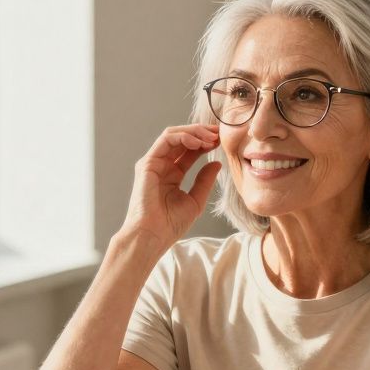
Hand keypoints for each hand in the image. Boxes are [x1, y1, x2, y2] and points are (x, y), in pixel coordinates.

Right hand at [121, 124, 222, 250]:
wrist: (152, 236)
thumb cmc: (170, 224)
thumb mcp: (195, 201)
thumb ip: (204, 181)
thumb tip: (216, 163)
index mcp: (173, 174)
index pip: (190, 151)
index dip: (206, 143)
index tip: (221, 141)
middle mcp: (162, 166)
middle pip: (182, 140)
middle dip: (201, 133)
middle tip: (219, 133)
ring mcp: (153, 163)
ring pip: (173, 135)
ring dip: (194, 132)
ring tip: (210, 137)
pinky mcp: (147, 163)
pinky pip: (165, 140)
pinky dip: (183, 137)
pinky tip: (198, 142)